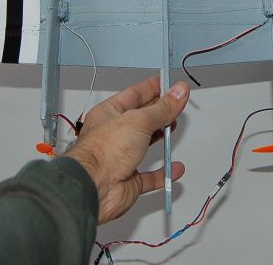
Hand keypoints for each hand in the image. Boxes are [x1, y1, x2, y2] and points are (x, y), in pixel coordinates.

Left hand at [65, 76, 189, 223]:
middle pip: (141, 118)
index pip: (134, 95)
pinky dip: (164, 173)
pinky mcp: (129, 179)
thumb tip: (178, 92)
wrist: (94, 187)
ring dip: (160, 137)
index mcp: (109, 114)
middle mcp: (114, 134)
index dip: (152, 88)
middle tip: (176, 103)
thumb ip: (162, 108)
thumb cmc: (102, 152)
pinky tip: (174, 168)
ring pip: (145, 144)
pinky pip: (150, 176)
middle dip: (159, 110)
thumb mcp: (139, 121)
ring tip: (173, 126)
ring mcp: (121, 156)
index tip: (169, 84)